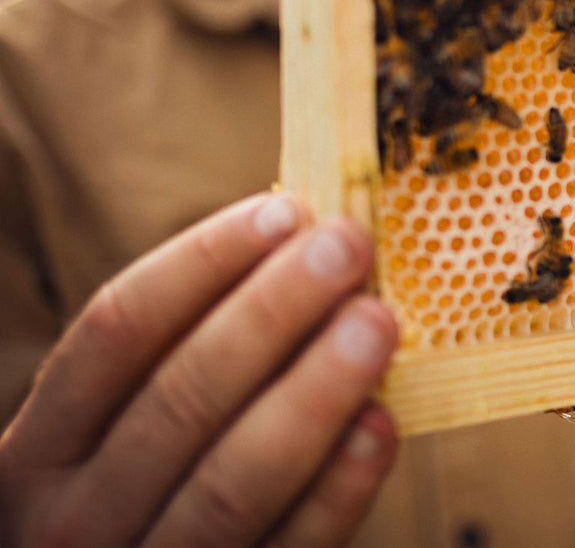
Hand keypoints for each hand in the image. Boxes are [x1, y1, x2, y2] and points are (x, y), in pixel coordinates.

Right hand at [0, 192, 399, 546]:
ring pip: (230, 479)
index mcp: (44, 447)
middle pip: (178, 396)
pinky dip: (336, 490)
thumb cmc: (150, 498)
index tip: (287, 210)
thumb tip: (309, 245)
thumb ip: (192, 359)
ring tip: (378, 322)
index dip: (203, 261)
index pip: (117, 331)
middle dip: (272, 312)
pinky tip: (382, 427)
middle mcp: (72, 516)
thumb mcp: (125, 436)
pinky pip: (287, 547)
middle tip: (349, 248)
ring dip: (313, 391)